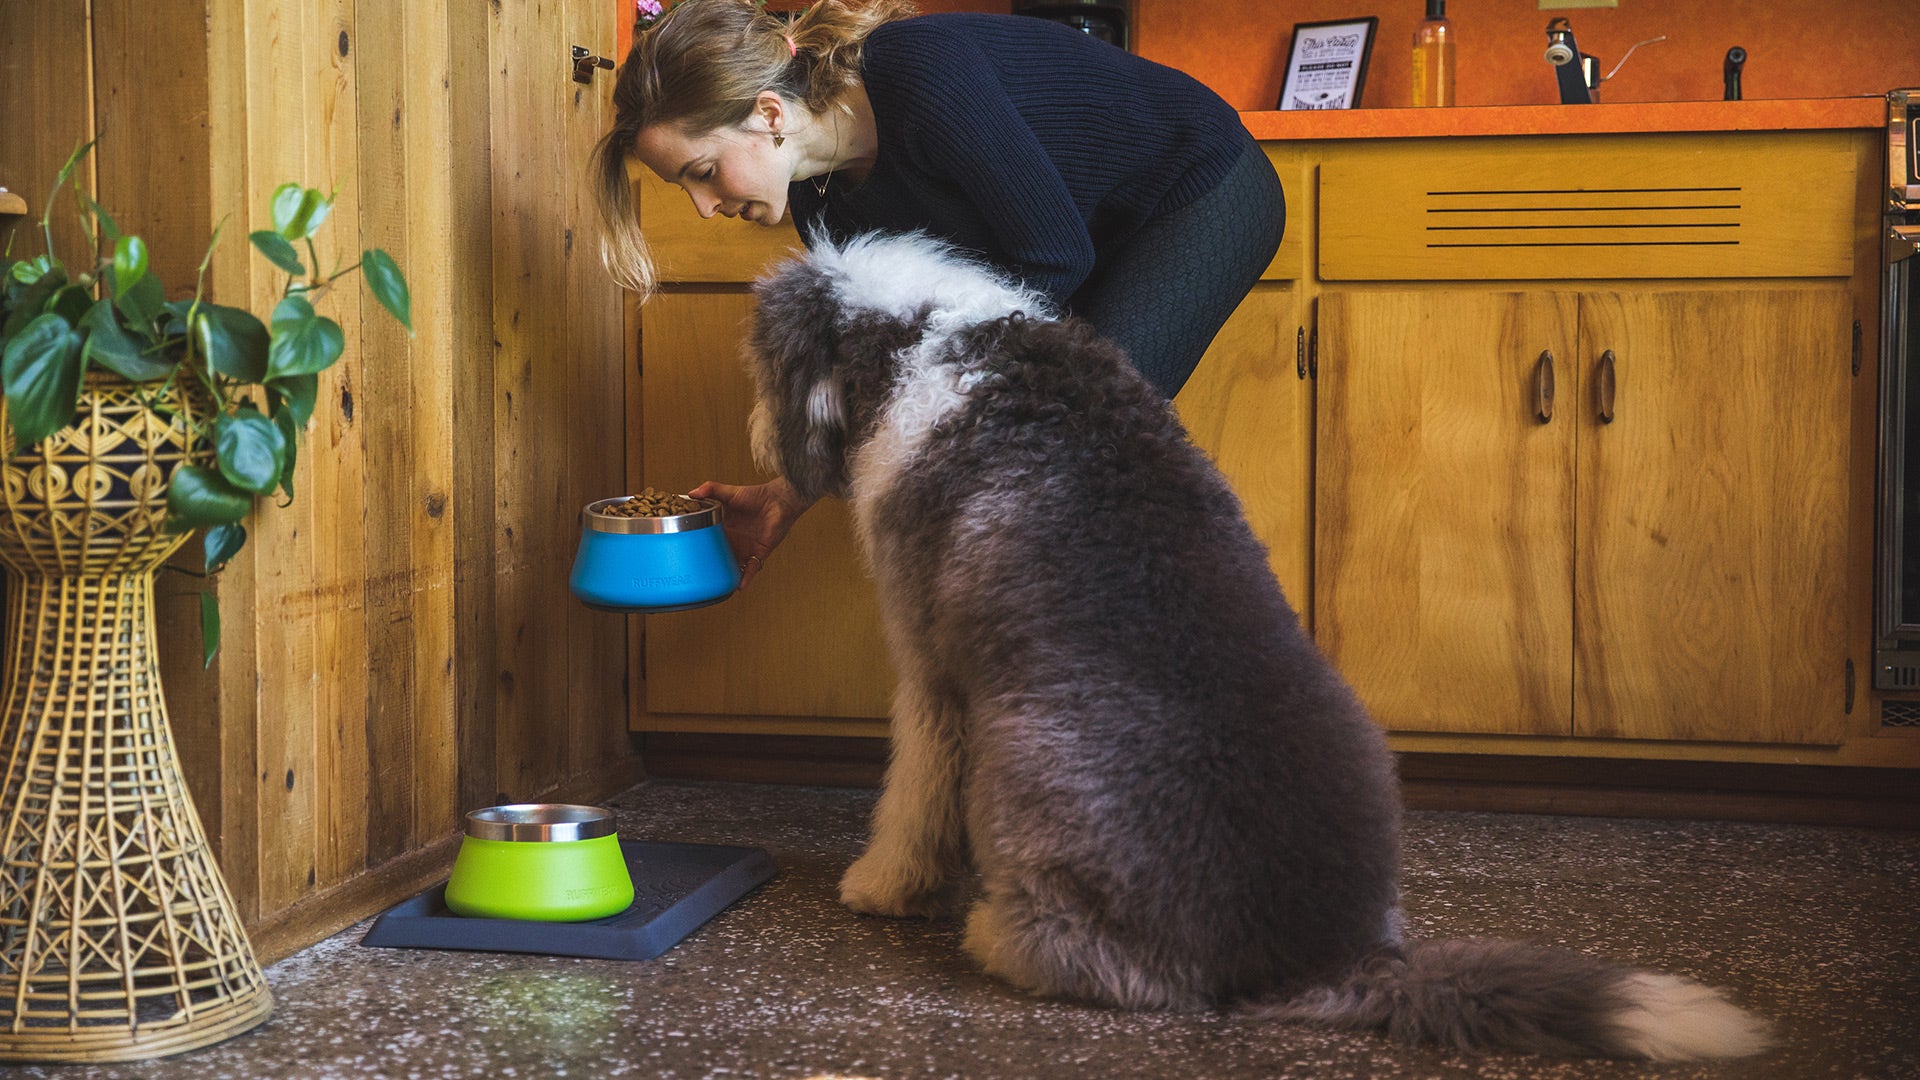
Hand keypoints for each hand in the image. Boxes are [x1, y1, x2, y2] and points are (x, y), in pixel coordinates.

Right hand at [688, 476, 814, 587]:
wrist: (779, 500)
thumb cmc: (757, 495)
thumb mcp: (730, 492)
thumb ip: (711, 490)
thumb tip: (692, 493)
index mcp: (725, 528)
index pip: (709, 541)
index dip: (700, 548)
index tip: (688, 555)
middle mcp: (734, 541)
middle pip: (719, 557)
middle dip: (711, 566)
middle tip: (697, 576)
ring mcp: (746, 548)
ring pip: (733, 566)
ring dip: (726, 575)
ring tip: (714, 586)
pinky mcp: (759, 553)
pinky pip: (751, 569)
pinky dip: (745, 578)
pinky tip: (738, 586)